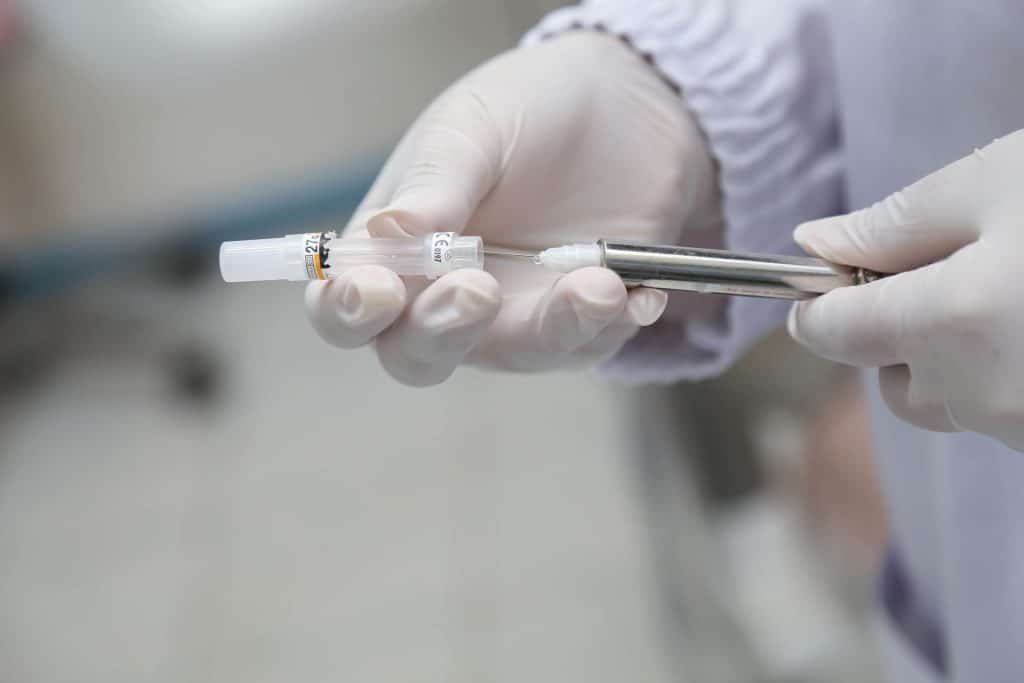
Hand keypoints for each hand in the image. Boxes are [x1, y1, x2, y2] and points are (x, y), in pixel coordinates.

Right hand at [305, 32, 719, 385]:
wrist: (626, 106)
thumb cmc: (529, 109)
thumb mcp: (474, 125)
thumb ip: (436, 181)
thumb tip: (389, 232)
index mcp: (392, 249)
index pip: (344, 305)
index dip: (348, 310)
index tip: (382, 288)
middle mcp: (441, 298)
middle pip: (415, 356)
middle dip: (441, 333)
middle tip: (478, 288)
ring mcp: (511, 318)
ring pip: (514, 357)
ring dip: (554, 327)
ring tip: (600, 282)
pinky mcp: (576, 324)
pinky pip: (586, 345)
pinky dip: (613, 322)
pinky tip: (640, 289)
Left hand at [789, 131, 1023, 449]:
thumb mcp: (997, 185)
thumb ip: (893, 224)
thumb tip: (812, 246)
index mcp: (951, 323)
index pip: (832, 334)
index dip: (818, 305)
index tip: (827, 282)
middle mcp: (983, 394)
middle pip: (890, 378)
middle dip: (901, 332)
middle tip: (959, 272)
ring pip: (949, 401)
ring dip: (956, 358)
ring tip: (1008, 292)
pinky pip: (1001, 411)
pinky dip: (1004, 373)